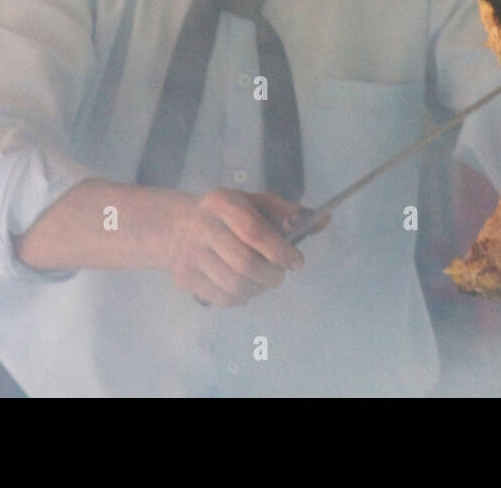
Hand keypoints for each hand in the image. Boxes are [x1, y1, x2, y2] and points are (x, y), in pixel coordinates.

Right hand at [166, 188, 320, 305]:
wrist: (176, 226)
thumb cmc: (227, 214)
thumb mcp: (254, 202)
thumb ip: (289, 212)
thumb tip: (323, 221)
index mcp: (222, 202)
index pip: (255, 231)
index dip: (281, 251)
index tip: (296, 261)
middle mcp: (202, 227)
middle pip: (245, 264)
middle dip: (272, 275)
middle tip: (279, 275)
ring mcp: (189, 255)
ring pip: (235, 286)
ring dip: (258, 289)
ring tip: (263, 280)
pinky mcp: (184, 279)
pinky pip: (222, 299)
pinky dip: (242, 298)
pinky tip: (245, 286)